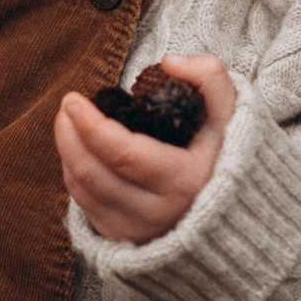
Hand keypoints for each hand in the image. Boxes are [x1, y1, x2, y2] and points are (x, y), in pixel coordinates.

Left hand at [56, 55, 234, 244]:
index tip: (74, 100)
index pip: (124, 154)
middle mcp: (158, 212)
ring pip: (83, 190)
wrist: (233, 212)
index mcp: (185, 181)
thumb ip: (210, 77)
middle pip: (93, 173)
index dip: (92, 126)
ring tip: (68, 122)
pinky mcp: (122, 237)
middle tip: (66, 106)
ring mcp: (137, 229)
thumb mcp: (233, 113)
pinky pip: (84, 204)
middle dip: (70, 135)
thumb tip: (169, 63)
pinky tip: (80, 151)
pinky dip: (75, 174)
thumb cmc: (226, 154)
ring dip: (67, 152)